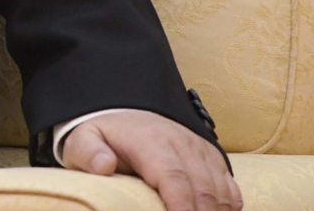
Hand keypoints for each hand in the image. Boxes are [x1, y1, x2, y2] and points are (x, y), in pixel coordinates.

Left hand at [60, 108, 240, 210]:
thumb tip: (104, 166)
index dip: (181, 206)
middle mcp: (181, 142)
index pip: (173, 177)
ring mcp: (199, 148)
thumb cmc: (104, 135)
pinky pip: (230, 185)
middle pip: (202, 188)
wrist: (124, 112)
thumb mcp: (83, 140)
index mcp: (149, 141)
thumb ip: (88, 152)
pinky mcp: (210, 156)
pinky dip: (228, 206)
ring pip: (220, 189)